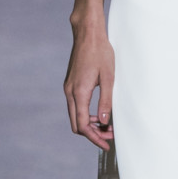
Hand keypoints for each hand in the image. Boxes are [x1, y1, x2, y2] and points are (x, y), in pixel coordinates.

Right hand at [64, 17, 114, 150]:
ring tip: (107, 126)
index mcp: (79, 92)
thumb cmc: (100, 52)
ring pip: (75, 116)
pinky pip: (75, 106)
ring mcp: (68, 88)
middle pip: (76, 124)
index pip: (83, 125)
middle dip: (92, 134)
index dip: (94, 138)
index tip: (106, 144)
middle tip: (109, 137)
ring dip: (89, 125)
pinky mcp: (70, 84)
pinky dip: (85, 114)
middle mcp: (70, 92)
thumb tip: (105, 122)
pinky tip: (99, 113)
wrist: (87, 34)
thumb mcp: (108, 77)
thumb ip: (106, 101)